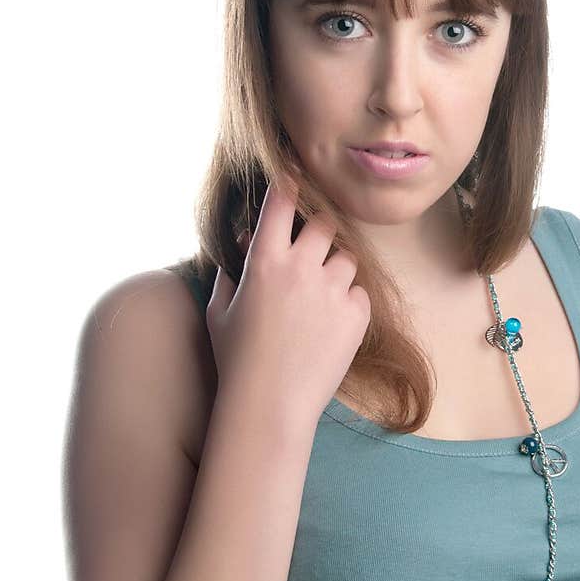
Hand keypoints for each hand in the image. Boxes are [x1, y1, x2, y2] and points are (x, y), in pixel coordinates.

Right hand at [205, 177, 370, 423]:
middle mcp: (301, 268)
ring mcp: (332, 290)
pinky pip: (359, 292)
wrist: (270, 406)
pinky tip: (330, 325)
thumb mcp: (220, 311)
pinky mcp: (356, 315)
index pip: (281, 203)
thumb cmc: (237, 360)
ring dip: (335, 268)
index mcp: (264, 261)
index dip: (289, 184)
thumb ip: (230, 271)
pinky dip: (348, 302)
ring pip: (346, 257)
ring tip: (319, 298)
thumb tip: (241, 244)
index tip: (295, 175)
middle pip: (324, 223)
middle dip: (318, 232)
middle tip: (311, 253)